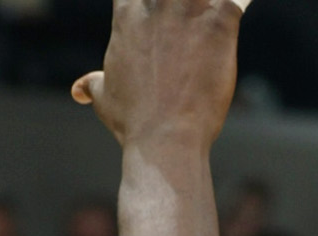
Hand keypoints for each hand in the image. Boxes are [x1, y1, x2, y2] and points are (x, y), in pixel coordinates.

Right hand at [72, 0, 242, 147]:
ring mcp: (190, 6)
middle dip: (182, 4)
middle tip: (189, 24)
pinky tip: (236, 17)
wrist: (165, 139)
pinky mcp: (221, 22)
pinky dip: (238, 5)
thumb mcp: (105, 98)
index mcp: (127, 8)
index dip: (153, 6)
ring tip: (210, 25)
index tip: (162, 19)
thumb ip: (93, 83)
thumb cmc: (133, 122)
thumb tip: (79, 91)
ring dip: (209, 5)